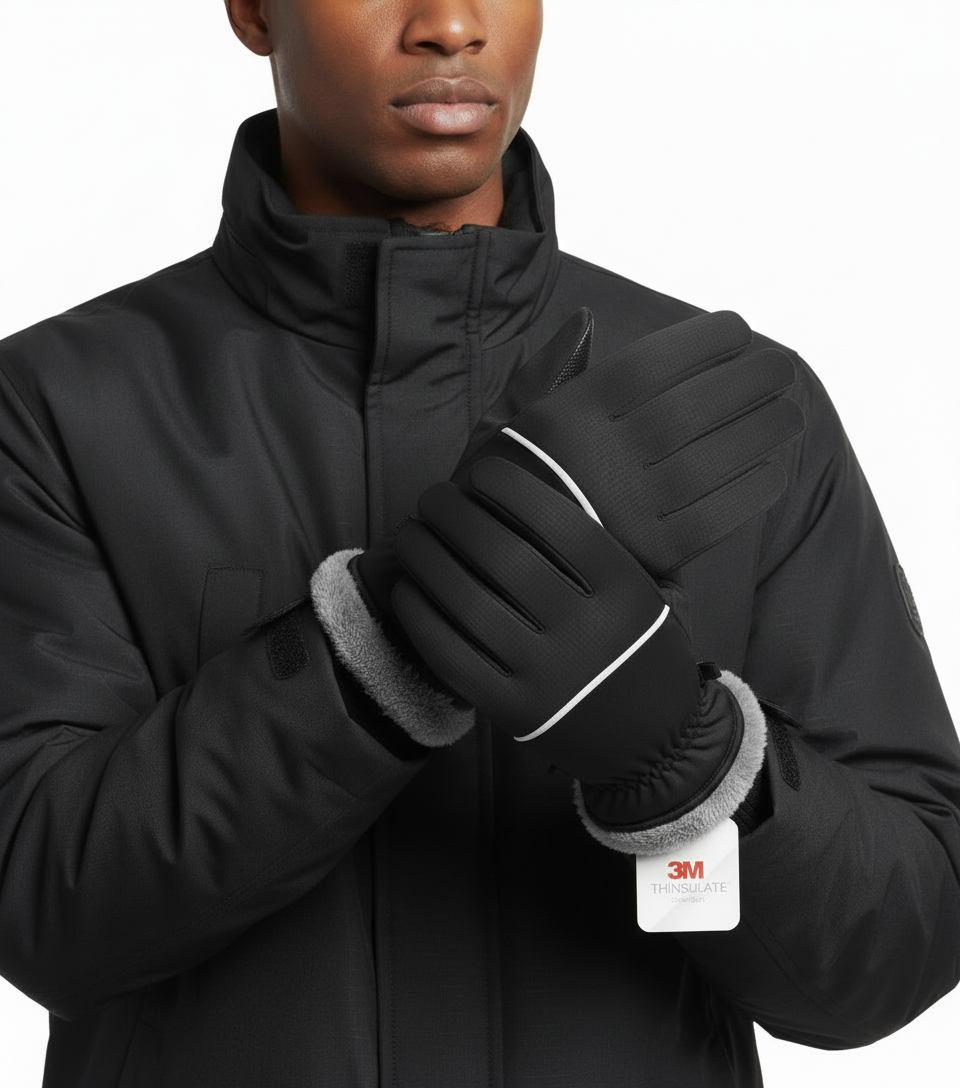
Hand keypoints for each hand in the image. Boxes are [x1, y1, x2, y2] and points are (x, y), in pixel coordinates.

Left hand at [391, 456, 755, 836]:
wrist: (655, 748)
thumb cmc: (647, 654)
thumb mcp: (656, 598)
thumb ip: (618, 549)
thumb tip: (553, 482)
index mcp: (627, 594)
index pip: (561, 525)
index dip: (512, 490)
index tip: (480, 472)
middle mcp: (589, 634)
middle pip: (505, 558)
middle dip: (457, 517)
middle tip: (433, 497)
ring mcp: (549, 678)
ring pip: (469, 604)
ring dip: (429, 559)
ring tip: (412, 533)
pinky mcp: (514, 712)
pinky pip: (452, 656)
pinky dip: (422, 616)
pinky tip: (409, 588)